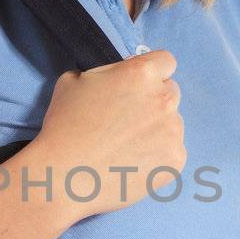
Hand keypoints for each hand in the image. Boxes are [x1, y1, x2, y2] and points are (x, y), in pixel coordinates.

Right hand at [33, 51, 185, 220]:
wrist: (64, 176)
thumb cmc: (64, 127)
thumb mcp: (73, 82)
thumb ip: (105, 74)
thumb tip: (114, 80)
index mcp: (141, 74)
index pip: (165, 62)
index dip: (151, 73)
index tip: (137, 87)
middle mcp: (163, 99)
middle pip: (171, 92)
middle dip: (153, 101)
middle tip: (127, 120)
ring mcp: (173, 131)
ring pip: (172, 124)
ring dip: (156, 129)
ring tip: (126, 147)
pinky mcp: (175, 160)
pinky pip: (172, 151)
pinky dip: (157, 156)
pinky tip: (132, 163)